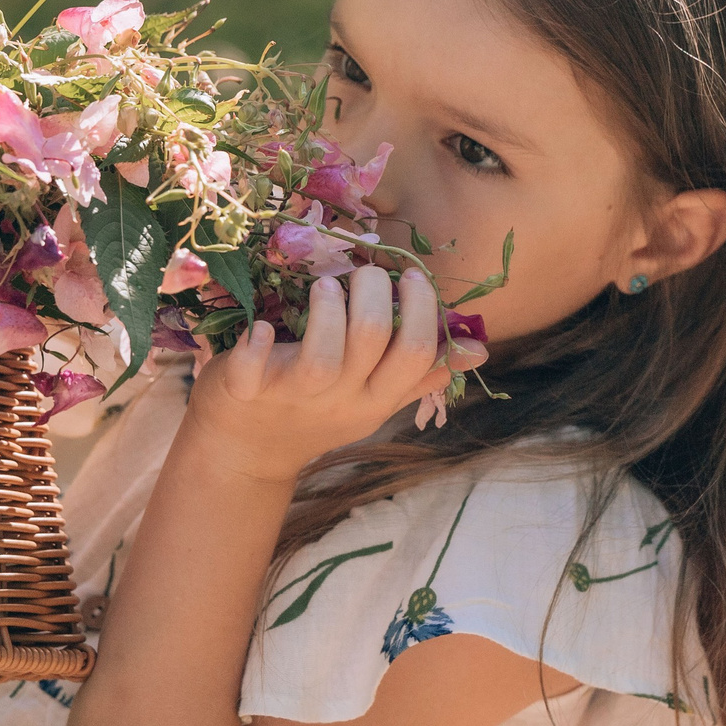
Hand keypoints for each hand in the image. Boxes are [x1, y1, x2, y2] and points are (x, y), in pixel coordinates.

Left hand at [183, 265, 451, 484]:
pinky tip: (260, 328)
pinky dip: (256, 348)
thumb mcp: (374, 400)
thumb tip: (479, 349)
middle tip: (367, 271)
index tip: (409, 275)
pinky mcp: (246, 391)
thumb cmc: (316, 412)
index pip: (416, 354)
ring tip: (326, 284)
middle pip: (373, 342)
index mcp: (377, 398)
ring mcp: (294, 396)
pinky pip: (252, 372)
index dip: (421, 308)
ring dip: (327, 311)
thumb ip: (421, 372)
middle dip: (375, 293)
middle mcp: (342, 399)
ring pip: (322, 357)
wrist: (248, 453)